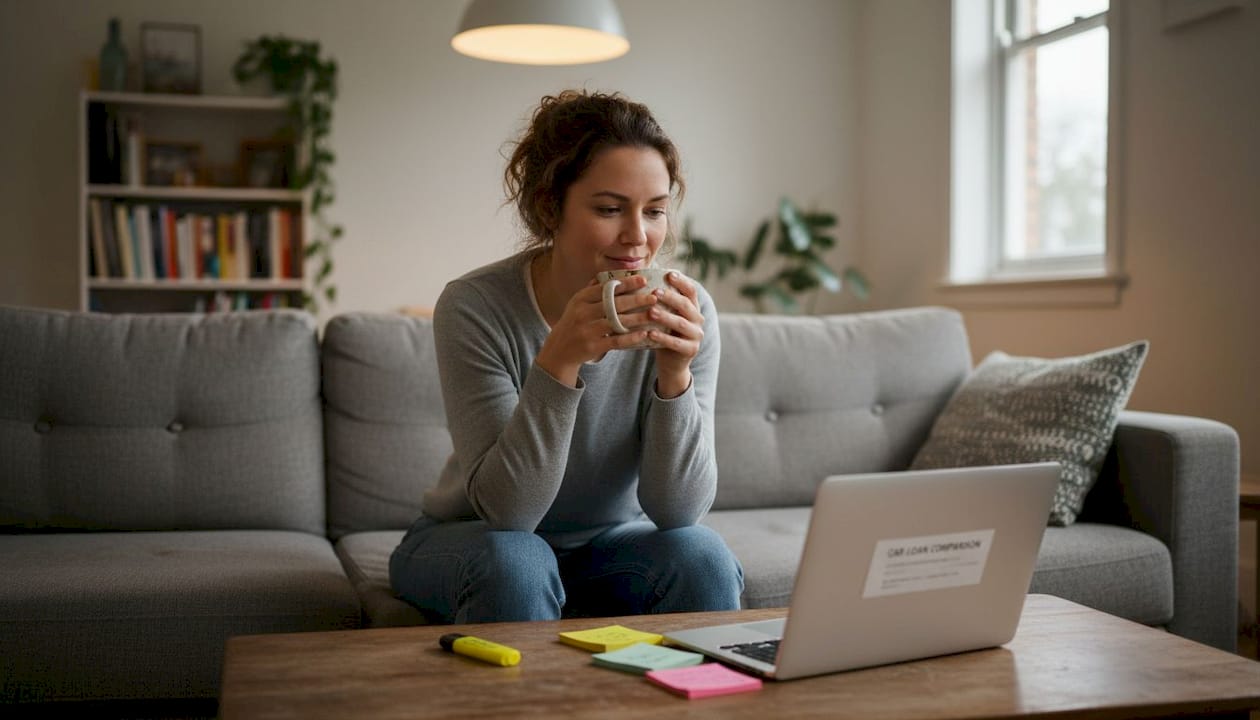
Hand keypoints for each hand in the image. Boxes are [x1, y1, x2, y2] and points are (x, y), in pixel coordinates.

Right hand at [534, 276, 656, 386]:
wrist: (559, 350)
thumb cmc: (574, 323)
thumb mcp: (577, 304)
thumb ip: (592, 290)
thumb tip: (608, 274)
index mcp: (581, 299)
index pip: (606, 288)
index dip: (625, 283)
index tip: (643, 279)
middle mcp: (583, 313)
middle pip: (614, 304)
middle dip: (636, 299)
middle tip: (654, 297)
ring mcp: (587, 330)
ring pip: (617, 322)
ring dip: (638, 318)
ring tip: (654, 314)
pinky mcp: (593, 346)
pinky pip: (616, 341)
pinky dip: (631, 338)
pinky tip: (644, 334)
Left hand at [649, 271, 702, 397]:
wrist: (673, 362)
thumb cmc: (665, 333)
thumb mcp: (666, 316)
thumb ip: (662, 301)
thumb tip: (643, 279)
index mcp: (693, 308)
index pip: (691, 291)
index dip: (682, 281)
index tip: (669, 274)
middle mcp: (698, 320)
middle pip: (686, 305)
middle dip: (670, 297)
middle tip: (655, 292)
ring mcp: (696, 335)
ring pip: (681, 323)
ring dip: (665, 316)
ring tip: (650, 311)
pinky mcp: (690, 350)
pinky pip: (676, 343)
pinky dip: (663, 338)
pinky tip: (650, 333)